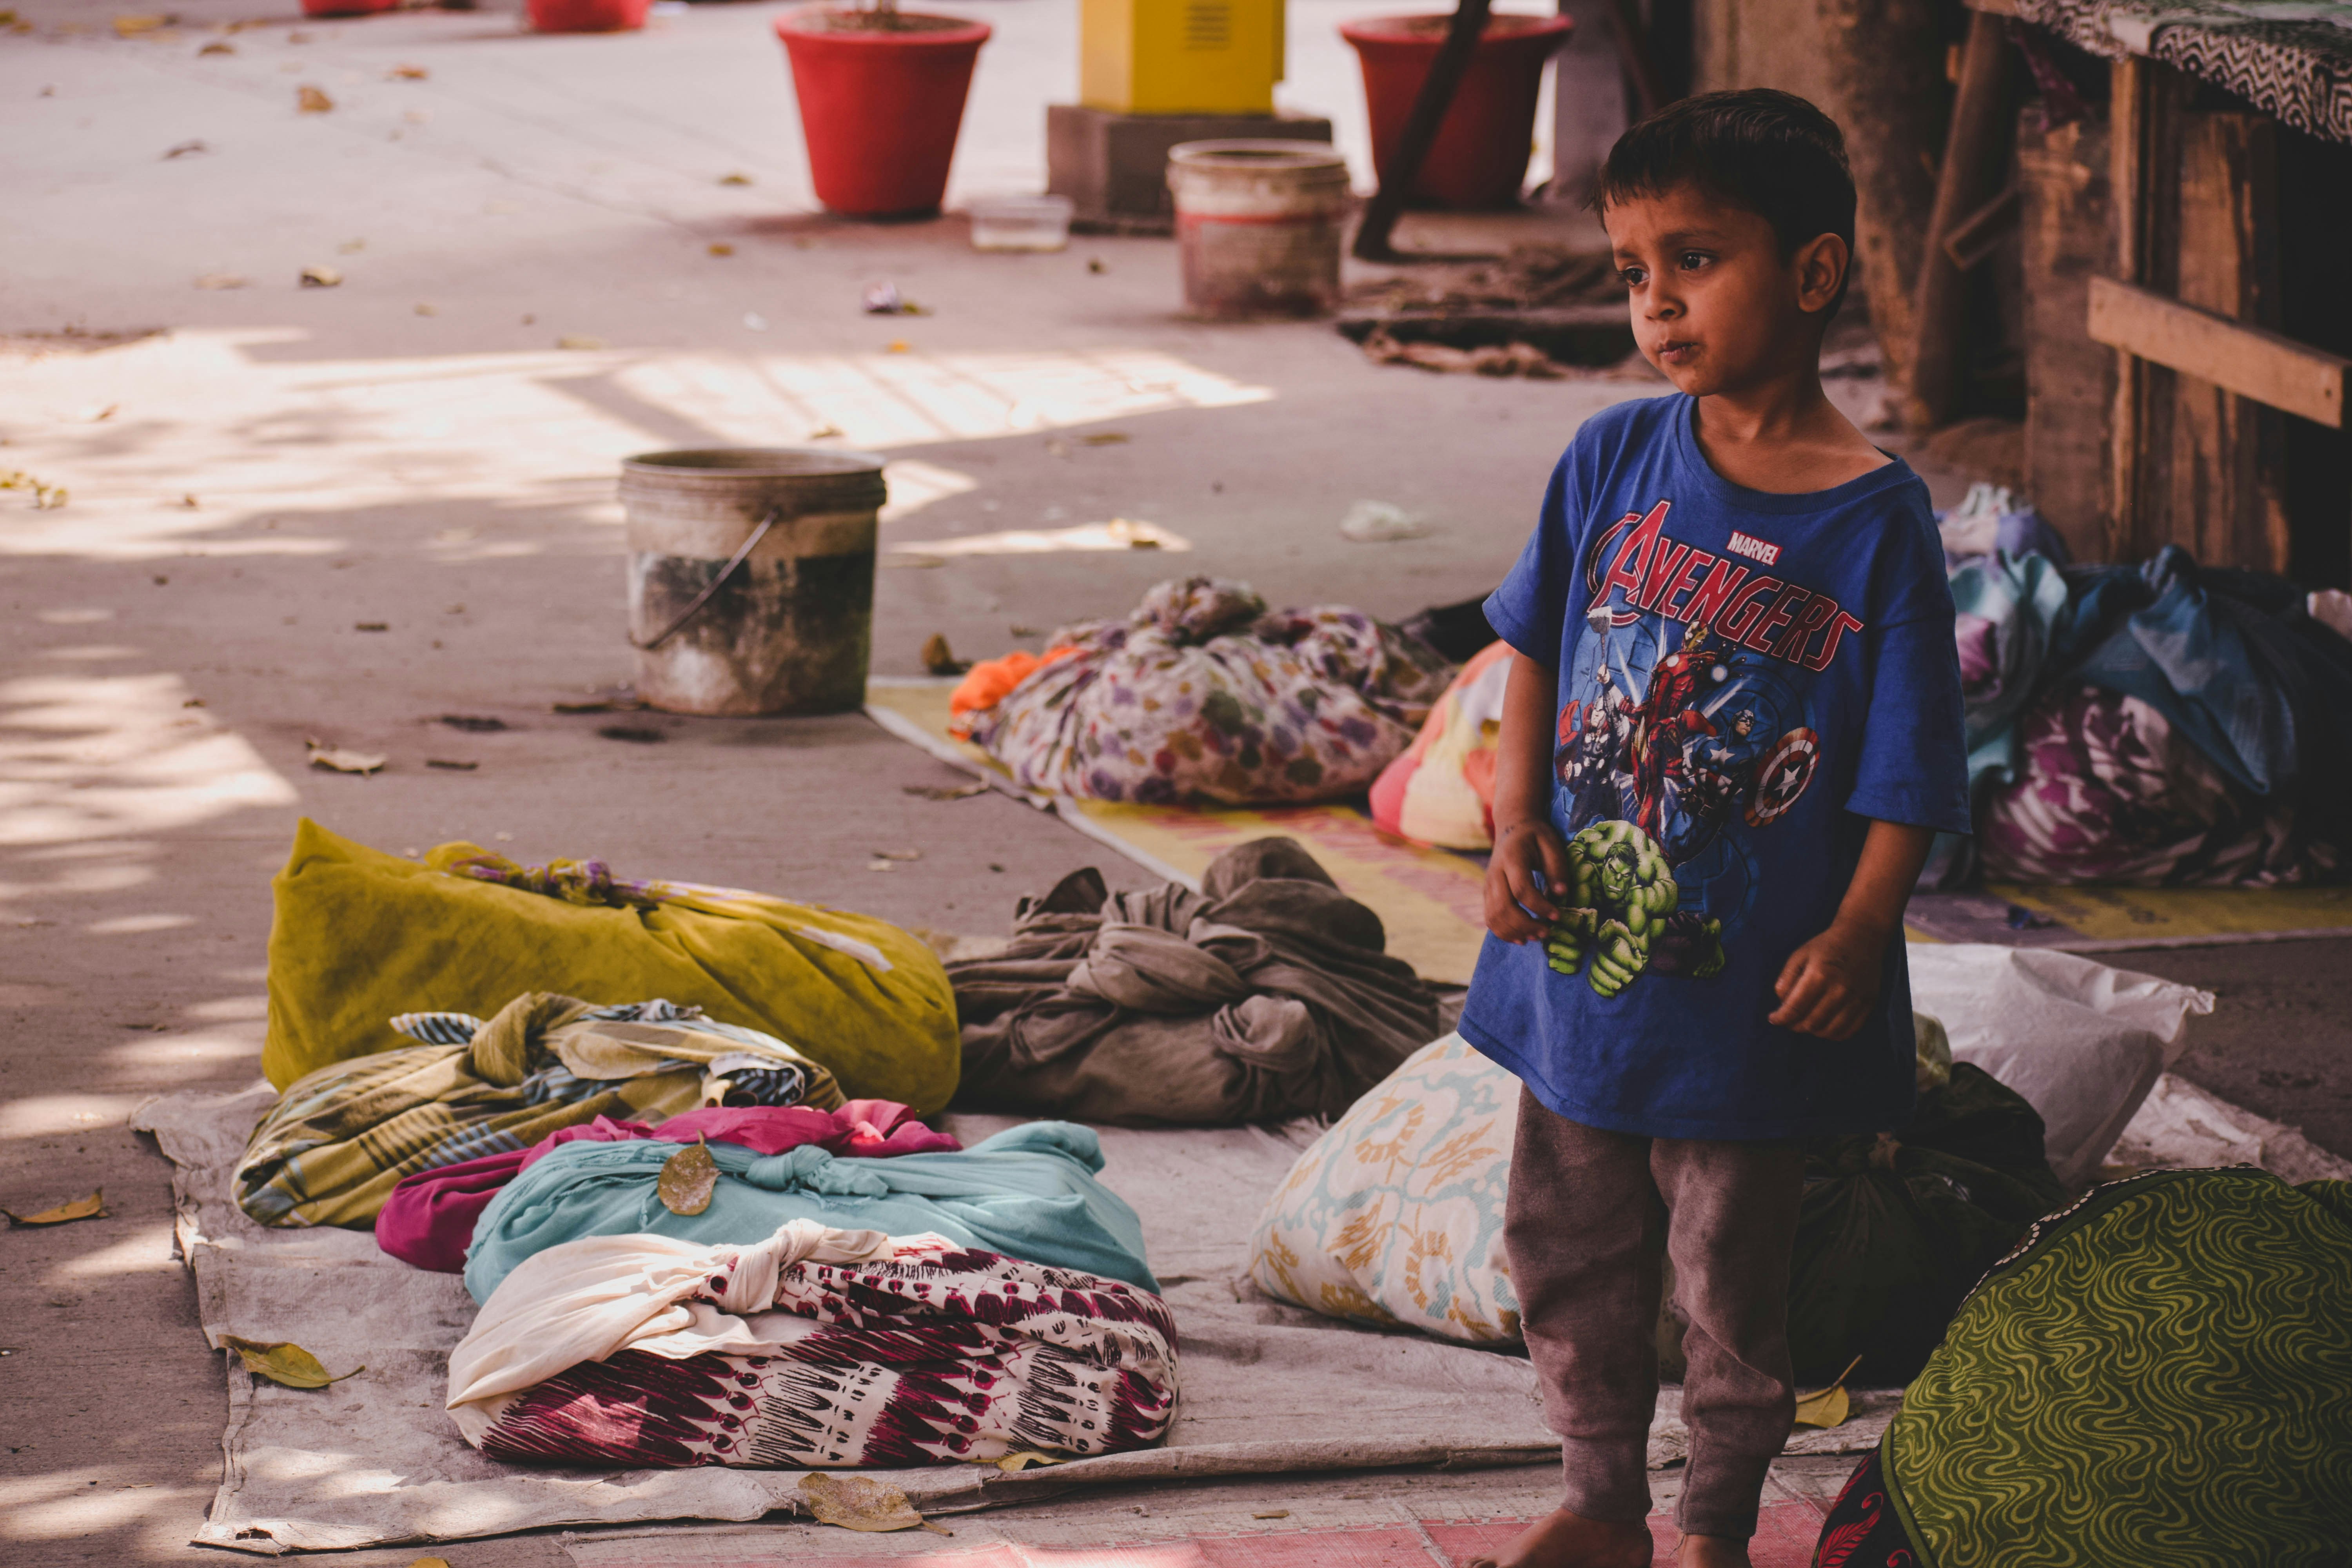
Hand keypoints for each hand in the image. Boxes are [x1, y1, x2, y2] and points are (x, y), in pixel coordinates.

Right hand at [1485, 819, 1569, 943]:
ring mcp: (1488, 885)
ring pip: (1494, 916)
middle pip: (1504, 907)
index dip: (1539, 906)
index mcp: (1511, 858)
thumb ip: (1557, 867)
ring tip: (1536, 937)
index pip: (1521, 889)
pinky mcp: (1487, 894)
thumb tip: (1561, 893)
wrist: (1512, 828)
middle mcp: (1495, 873)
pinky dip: (1503, 932)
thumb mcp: (1551, 843)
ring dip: (1515, 931)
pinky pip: (1490, 918)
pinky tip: (1521, 937)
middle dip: (1526, 924)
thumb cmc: (1536, 836)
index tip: (1558, 916)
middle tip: (1547, 932)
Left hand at [1768, 918, 1884, 1039]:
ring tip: (1806, 1022)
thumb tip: (1782, 1004)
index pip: (1795, 1008)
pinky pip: (1848, 1031)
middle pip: (1811, 1023)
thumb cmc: (1826, 946)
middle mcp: (1839, 989)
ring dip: (1813, 1031)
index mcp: (1819, 975)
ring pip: (1829, 1031)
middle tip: (1789, 1020)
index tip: (1773, 1019)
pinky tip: (1824, 1025)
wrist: (1861, 937)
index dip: (1781, 1018)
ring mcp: (1856, 998)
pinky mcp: (1869, 1003)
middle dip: (1794, 1025)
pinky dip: (1832, 1034)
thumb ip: (1786, 980)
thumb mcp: (1799, 955)